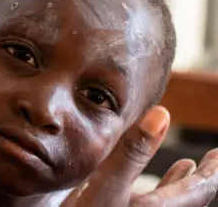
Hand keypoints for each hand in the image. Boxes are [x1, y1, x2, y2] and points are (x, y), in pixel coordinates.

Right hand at [61, 106, 217, 206]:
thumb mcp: (106, 186)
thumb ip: (132, 153)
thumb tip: (161, 116)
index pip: (199, 189)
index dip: (213, 172)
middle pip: (192, 198)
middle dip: (203, 177)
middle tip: (215, 160)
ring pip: (173, 202)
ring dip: (183, 183)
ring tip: (190, 168)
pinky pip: (154, 206)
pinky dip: (160, 190)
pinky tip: (150, 185)